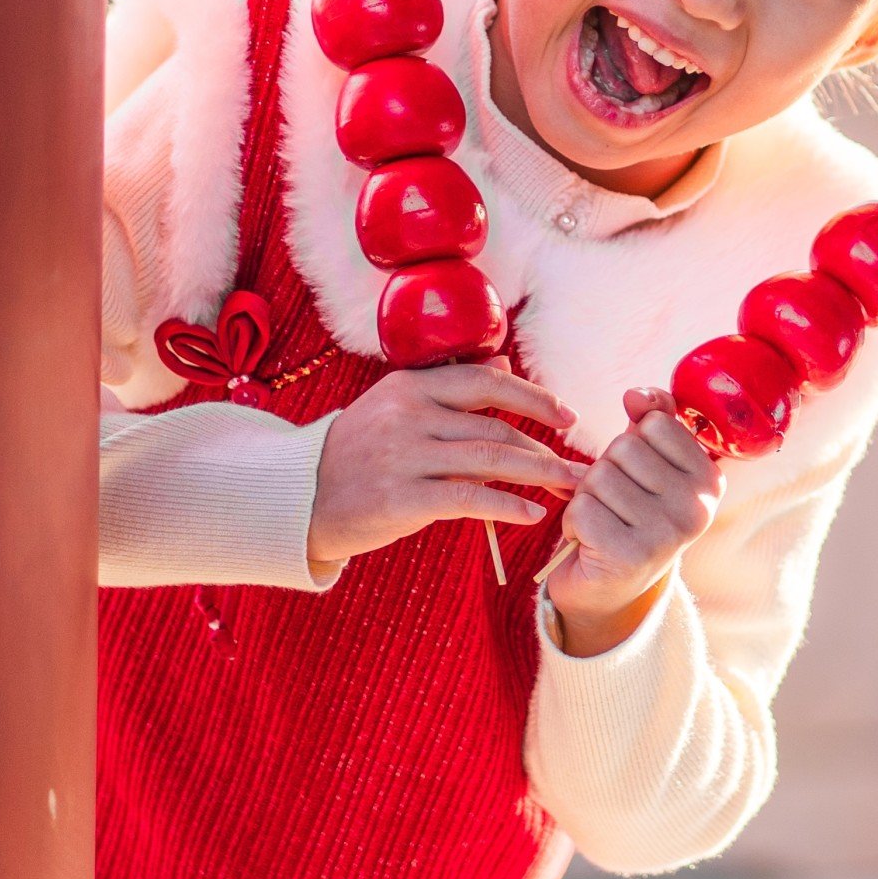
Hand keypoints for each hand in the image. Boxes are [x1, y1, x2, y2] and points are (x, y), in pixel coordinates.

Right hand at [310, 363, 586, 581]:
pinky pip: (468, 498)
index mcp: (410, 387)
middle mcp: (408, 415)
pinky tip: (532, 514)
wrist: (298, 498)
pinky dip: (506, 506)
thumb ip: (450, 388)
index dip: (533, 397)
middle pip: (495, 426)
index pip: (486, 382)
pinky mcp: (400, 499)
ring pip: (490, 459)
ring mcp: (403, 457)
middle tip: (578, 468)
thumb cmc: (355, 454)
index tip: (566, 415)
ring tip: (571, 488)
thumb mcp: (395, 407)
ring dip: (539, 475)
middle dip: (544, 449)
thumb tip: (504, 364)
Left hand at [545, 389, 724, 656]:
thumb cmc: (629, 516)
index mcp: (710, 480)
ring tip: (605, 523)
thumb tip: (635, 395)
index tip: (640, 480)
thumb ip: (651, 420)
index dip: (633, 446)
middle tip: (617, 506)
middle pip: (623, 448)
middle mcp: (697, 508)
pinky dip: (574, 522)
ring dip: (587, 499)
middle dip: (605, 472)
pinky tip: (591, 543)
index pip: (656, 424)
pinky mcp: (628, 556)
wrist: (610, 590)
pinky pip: (581, 509)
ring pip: (598, 477)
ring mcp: (666, 534)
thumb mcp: (648, 464)